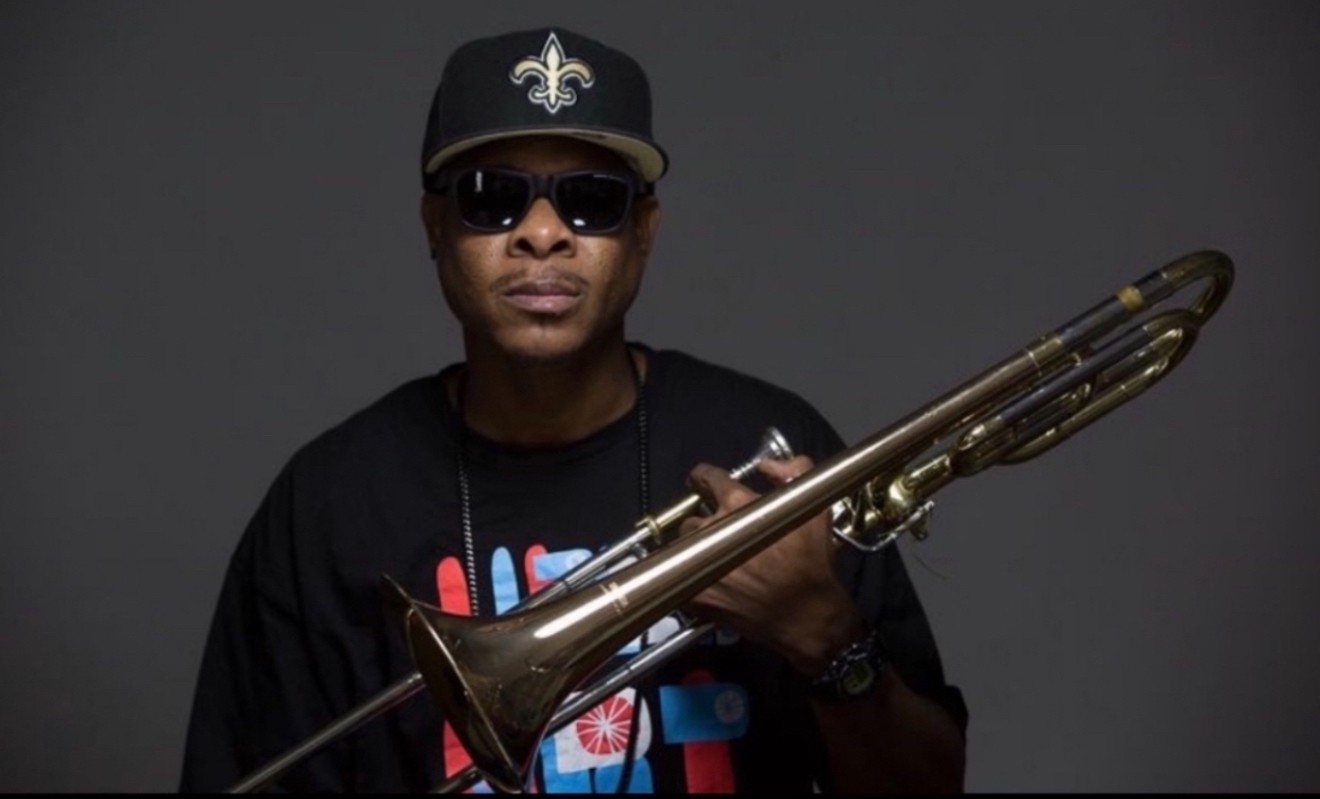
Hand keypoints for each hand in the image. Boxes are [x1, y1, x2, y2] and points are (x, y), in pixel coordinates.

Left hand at [680, 456, 868, 675]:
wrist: (805, 615)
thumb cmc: (811, 561)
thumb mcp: (815, 508)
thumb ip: (795, 471)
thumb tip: (767, 464)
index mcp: (737, 504)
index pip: (707, 477)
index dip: (705, 477)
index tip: (704, 482)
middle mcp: (712, 529)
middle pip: (693, 517)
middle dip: (705, 522)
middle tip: (722, 535)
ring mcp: (698, 563)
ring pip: (683, 547)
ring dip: (695, 549)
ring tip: (715, 560)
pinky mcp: (693, 594)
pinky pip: (680, 578)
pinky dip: (691, 578)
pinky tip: (709, 583)